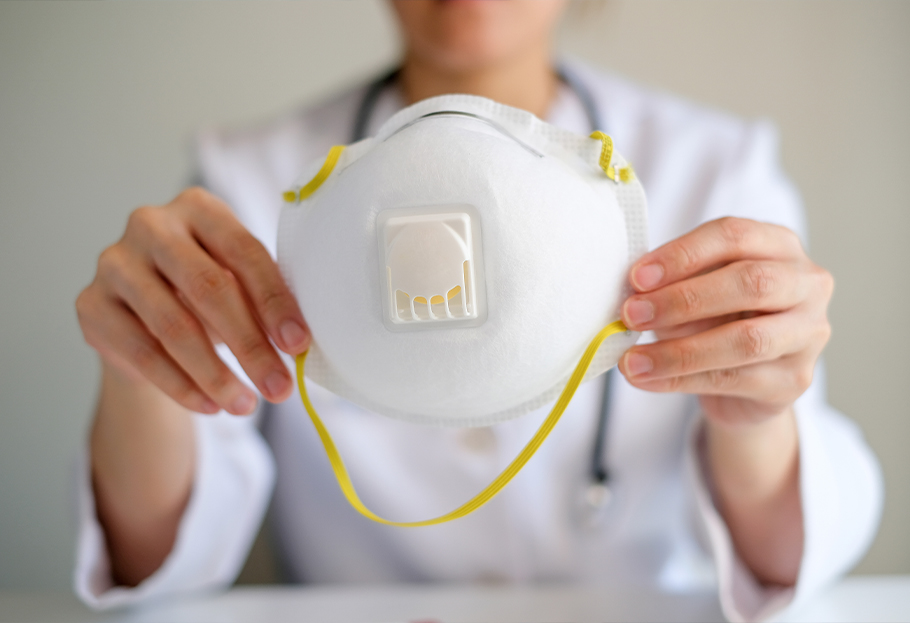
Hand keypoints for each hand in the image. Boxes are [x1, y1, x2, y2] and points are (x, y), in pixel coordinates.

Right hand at [76, 187, 309, 414]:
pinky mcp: (92, 304)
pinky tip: (210, 405)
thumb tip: (296, 345)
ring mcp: (116, 262)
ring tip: (246, 405)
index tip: (298, 344)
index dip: (274, 301)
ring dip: (216, 375)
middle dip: (250, 345)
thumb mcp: (237, 285)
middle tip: (278, 387)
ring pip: (174, 326)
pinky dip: (181, 386)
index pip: (245, 252)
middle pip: (209, 288)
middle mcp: (152, 225)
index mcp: (200, 209)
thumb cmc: (204, 292)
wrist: (141, 315)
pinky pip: (143, 352)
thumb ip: (260, 301)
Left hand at [618, 217, 833, 424]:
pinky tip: (646, 379)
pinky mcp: (794, 380)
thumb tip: (634, 298)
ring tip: (632, 360)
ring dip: (679, 351)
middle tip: (633, 315)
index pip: (733, 236)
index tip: (637, 277)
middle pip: (751, 283)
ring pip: (746, 340)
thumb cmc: (719, 317)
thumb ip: (674, 284)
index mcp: (779, 245)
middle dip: (683, 300)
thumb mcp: (697, 288)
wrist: (748, 381)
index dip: (682, 255)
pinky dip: (681, 380)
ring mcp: (808, 334)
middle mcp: (807, 284)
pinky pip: (734, 380)